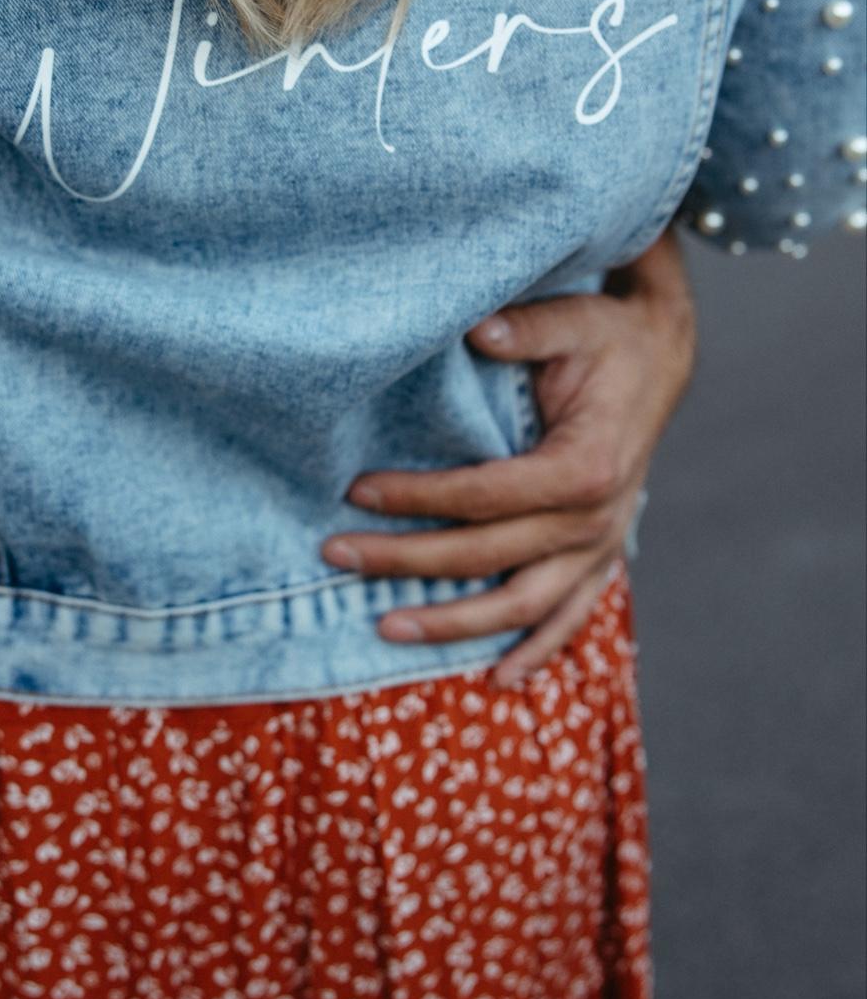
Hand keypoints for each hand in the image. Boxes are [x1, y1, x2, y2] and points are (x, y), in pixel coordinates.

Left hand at [321, 227, 695, 686]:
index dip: (417, 497)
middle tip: (337, 554)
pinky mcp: (601, 556)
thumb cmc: (608, 340)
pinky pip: (568, 617)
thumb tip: (476, 332)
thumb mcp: (573, 320)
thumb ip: (525, 328)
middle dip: (405, 560)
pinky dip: (536, 651)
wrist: (661, 362)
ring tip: (385, 629)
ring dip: (453, 624)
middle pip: (486, 556)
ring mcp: (601, 546)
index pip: (483, 496)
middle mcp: (595, 520)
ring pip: (520, 605)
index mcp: (585, 467)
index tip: (357, 492)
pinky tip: (497, 679)